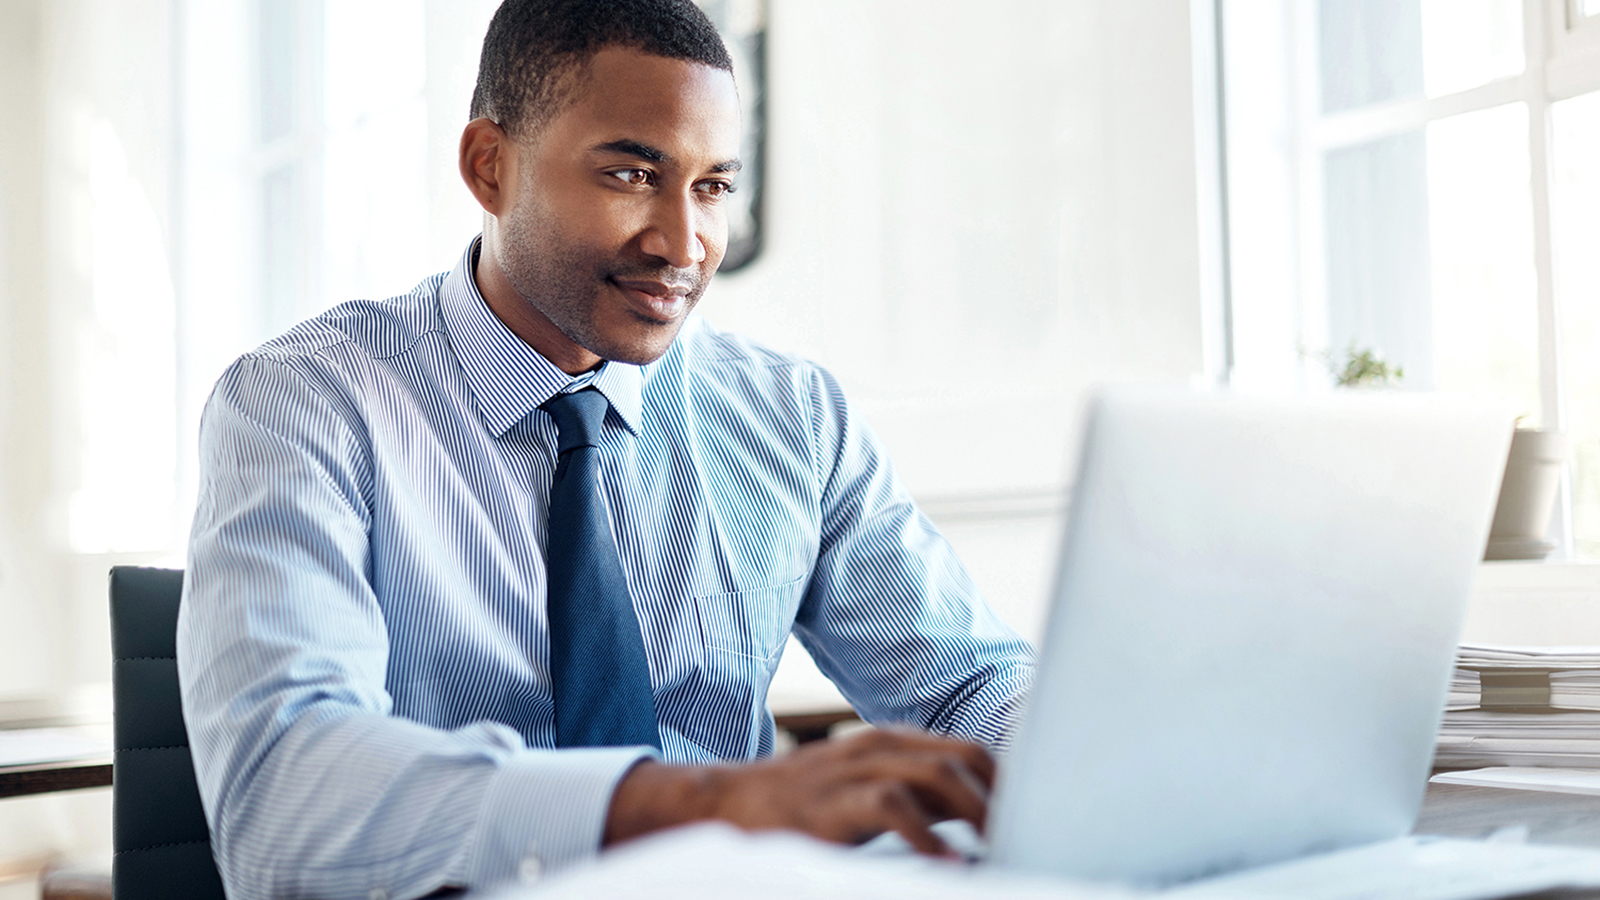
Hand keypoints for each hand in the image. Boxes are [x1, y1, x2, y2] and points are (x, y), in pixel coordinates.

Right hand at [603, 727, 994, 856]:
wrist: (727, 803)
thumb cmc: (806, 807)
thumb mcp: (868, 792)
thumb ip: (920, 798)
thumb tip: (981, 821)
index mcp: (895, 743)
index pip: (972, 750)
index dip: (1011, 783)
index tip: (1039, 818)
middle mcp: (882, 746)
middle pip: (966, 758)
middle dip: (1004, 798)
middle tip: (1029, 837)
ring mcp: (857, 769)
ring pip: (938, 774)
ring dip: (978, 811)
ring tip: (1001, 846)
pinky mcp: (835, 801)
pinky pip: (893, 806)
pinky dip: (927, 835)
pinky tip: (947, 862)